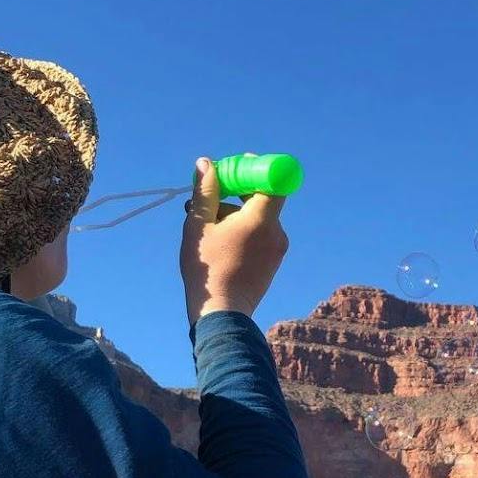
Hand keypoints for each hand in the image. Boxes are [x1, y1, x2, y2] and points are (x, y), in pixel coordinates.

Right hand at [180, 155, 288, 325]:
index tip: (235, 169)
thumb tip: (207, 164)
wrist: (222, 313)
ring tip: (205, 225)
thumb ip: (205, 191)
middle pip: (262, 198)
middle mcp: (277, 232)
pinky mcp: (274, 261)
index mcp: (262, 219)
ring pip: (258, 218)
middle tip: (208, 196)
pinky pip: (261, 235)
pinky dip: (244, 231)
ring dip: (235, 214)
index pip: (273, 180)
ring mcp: (278, 248)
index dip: (256, 169)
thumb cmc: (208, 268)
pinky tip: (219, 241)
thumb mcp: (199, 224)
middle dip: (236, 192)